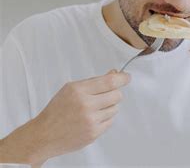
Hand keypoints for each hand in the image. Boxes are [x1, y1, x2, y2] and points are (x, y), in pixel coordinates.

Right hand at [0, 70, 129, 163]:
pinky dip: (105, 119)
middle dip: (115, 94)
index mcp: (78, 90)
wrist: (44, 135)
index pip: (110, 82)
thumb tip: (115, 73)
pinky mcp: (94, 133)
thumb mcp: (70, 89)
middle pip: (117, 95)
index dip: (122, 78)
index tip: (126, 77)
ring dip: (109, 107)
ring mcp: (90, 120)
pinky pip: (110, 121)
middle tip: (105, 96)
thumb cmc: (57, 110)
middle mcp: (85, 104)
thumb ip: (94, 82)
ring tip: (94, 110)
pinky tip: (92, 119)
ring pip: (115, 108)